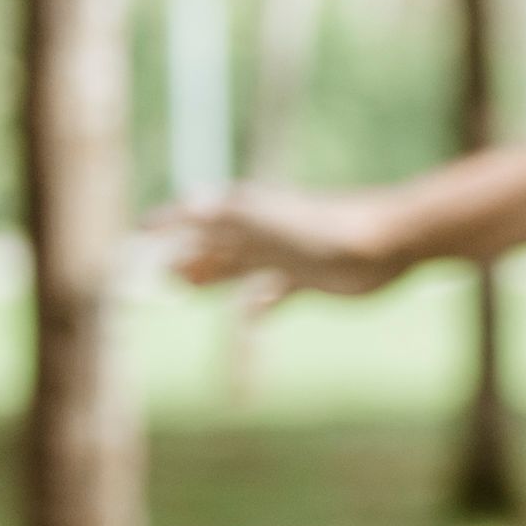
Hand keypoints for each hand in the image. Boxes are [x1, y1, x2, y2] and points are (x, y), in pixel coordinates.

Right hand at [154, 182, 415, 300]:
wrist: (386, 241)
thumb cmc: (326, 224)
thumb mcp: (270, 219)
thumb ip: (227, 214)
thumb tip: (186, 205)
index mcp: (246, 210)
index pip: (196, 215)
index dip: (167, 221)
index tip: (139, 230)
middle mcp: (261, 230)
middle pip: (213, 244)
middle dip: (184, 255)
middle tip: (155, 272)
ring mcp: (283, 254)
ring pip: (237, 268)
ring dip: (212, 277)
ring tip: (185, 288)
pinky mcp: (307, 278)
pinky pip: (271, 296)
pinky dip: (256, 310)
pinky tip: (247, 320)